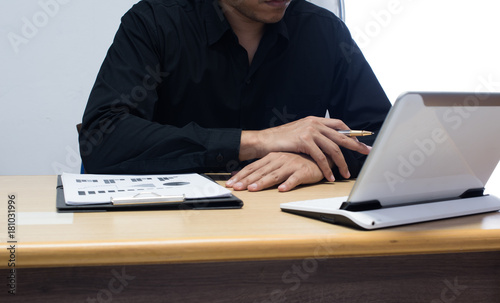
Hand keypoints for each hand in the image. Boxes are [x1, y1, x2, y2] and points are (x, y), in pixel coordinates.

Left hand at [226, 152, 324, 191]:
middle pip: (260, 172)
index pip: (253, 167)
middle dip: (247, 180)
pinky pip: (295, 178)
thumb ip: (261, 169)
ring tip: (254, 189)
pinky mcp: (303, 171)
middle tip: (237, 188)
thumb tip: (241, 175)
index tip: (231, 184)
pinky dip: (288, 183)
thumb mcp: (277, 163)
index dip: (241, 175)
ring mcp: (291, 165)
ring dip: (263, 182)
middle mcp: (280, 160)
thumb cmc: (297, 162)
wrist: (319, 157)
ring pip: (275, 175)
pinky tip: (282, 189)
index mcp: (272, 157)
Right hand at [239, 116, 370, 181]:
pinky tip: (330, 175)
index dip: (351, 133)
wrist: (265, 140)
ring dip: (342, 163)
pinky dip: (327, 168)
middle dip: (356, 145)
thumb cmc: (281, 139)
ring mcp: (310, 132)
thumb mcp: (300, 132)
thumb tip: (325, 141)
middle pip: (341, 136)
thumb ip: (313, 134)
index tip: (361, 140)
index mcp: (315, 120)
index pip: (339, 124)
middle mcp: (315, 123)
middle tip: (367, 152)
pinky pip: (321, 157)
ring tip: (346, 173)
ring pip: (333, 149)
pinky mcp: (304, 141)